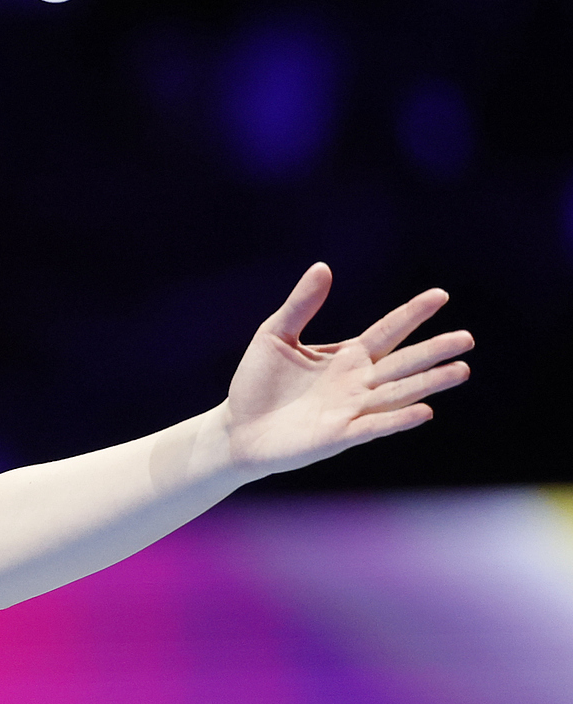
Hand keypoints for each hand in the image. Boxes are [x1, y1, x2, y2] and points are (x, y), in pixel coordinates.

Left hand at [223, 263, 471, 476]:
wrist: (237, 428)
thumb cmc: (257, 383)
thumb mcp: (275, 336)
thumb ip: (300, 305)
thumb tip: (322, 267)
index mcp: (347, 356)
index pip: (388, 330)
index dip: (412, 314)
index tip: (440, 295)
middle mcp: (358, 382)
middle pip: (403, 362)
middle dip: (434, 350)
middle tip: (467, 338)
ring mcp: (352, 410)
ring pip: (398, 394)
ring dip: (429, 383)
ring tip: (461, 371)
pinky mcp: (339, 436)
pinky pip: (375, 426)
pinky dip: (398, 419)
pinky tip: (425, 411)